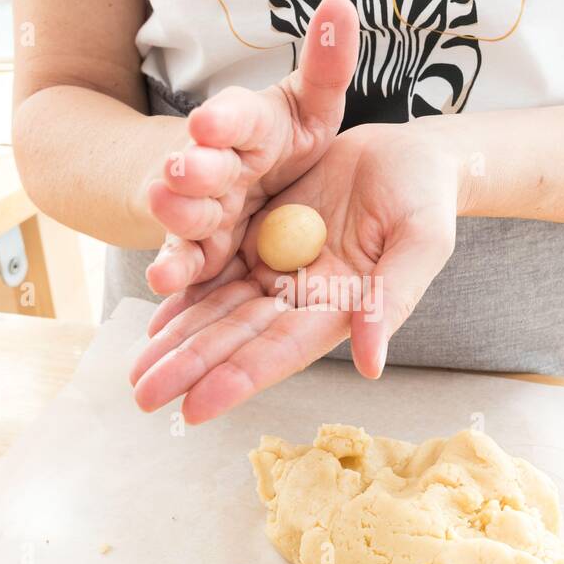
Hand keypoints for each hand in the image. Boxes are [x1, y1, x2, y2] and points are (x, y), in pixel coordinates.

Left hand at [130, 121, 460, 421]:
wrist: (412, 155)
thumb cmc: (427, 197)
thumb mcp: (422, 241)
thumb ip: (393, 299)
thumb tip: (371, 366)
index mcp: (340, 307)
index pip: (281, 351)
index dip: (237, 379)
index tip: (193, 408)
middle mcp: (304, 299)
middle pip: (238, 339)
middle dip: (191, 369)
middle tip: (142, 395)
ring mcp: (281, 271)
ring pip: (220, 312)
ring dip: (179, 343)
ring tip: (136, 371)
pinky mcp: (264, 240)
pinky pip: (218, 274)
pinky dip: (187, 297)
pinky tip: (155, 321)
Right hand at [144, 0, 358, 294]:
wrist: (239, 182)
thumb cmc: (281, 139)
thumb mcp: (310, 104)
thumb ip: (326, 65)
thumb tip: (341, 4)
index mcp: (248, 125)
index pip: (236, 115)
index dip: (224, 119)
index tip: (211, 122)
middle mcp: (217, 163)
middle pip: (204, 163)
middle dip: (194, 165)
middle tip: (183, 167)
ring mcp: (200, 206)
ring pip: (185, 210)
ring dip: (177, 211)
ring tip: (169, 209)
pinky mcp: (195, 248)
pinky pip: (184, 259)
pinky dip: (174, 268)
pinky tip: (165, 279)